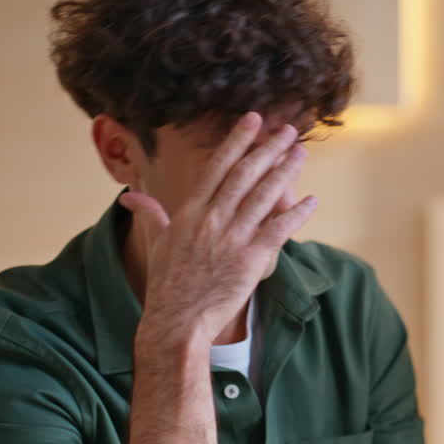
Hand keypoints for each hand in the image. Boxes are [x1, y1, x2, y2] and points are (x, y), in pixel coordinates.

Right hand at [121, 112, 315, 344]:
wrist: (176, 322)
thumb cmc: (166, 285)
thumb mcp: (155, 244)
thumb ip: (150, 214)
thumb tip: (131, 197)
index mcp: (189, 212)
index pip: (216, 167)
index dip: (236, 141)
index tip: (253, 121)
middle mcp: (210, 220)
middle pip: (244, 175)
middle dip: (268, 149)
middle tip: (288, 130)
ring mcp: (230, 239)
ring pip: (263, 196)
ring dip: (285, 172)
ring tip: (301, 153)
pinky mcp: (249, 261)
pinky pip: (277, 231)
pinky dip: (296, 214)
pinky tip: (311, 201)